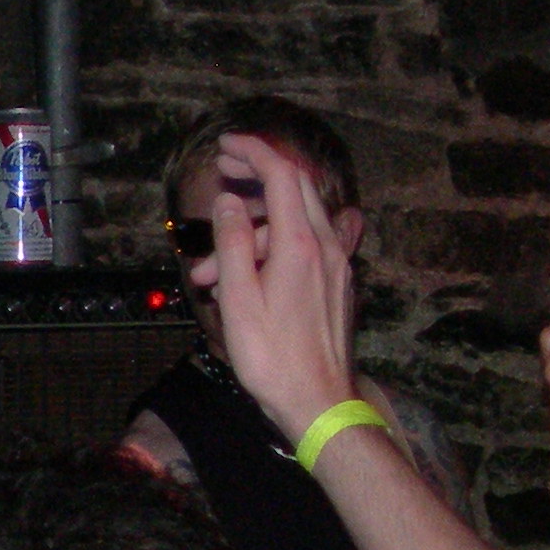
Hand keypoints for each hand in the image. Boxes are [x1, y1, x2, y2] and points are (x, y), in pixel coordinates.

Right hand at [198, 133, 359, 442]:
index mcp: (299, 246)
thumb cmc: (271, 357)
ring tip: (211, 272)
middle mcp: (327, 247)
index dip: (253, 153)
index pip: (282, 176)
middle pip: (297, 188)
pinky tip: (263, 253)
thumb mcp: (237, 299)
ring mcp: (338, 264)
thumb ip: (232, 243)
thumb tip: (229, 203)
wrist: (317, 401)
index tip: (224, 147)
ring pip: (298, 220)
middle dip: (258, 173)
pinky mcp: (338, 283)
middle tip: (224, 172)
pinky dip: (280, 239)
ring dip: (254, 230)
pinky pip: (312, 242)